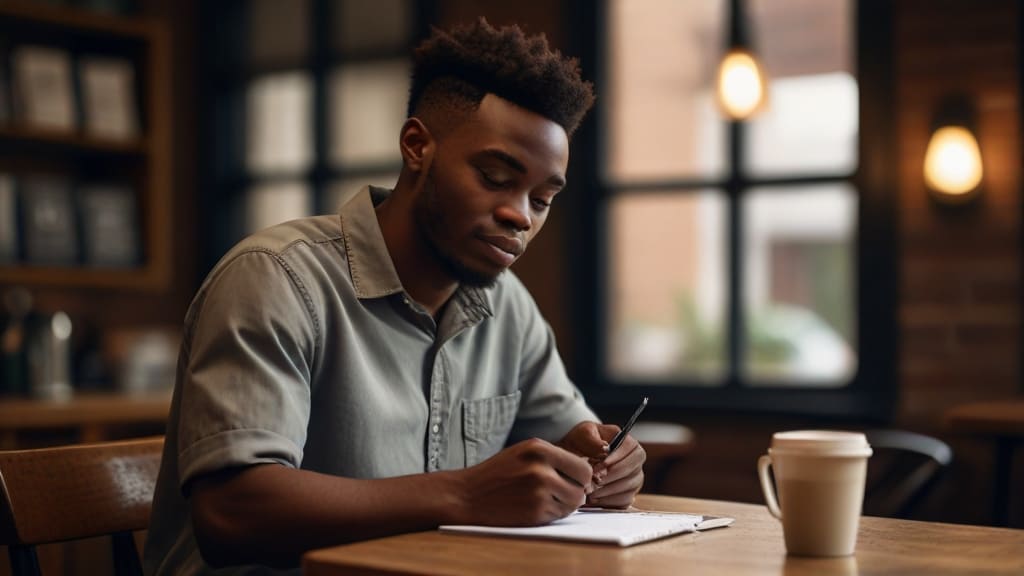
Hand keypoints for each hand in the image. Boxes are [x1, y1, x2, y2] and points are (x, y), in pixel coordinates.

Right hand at [455, 438, 593, 525]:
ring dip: (564, 505)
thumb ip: (553, 458)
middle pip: (583, 486)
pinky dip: (551, 514)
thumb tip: (587, 472)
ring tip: (543, 499)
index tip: (572, 481)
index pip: (582, 466)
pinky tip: (533, 508)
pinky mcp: (534, 512)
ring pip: (574, 503)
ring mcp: (538, 491)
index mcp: (539, 448)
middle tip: (560, 493)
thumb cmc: (497, 474)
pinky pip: (559, 516)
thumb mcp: (524, 453)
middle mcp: (541, 468)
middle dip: (576, 491)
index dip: (580, 477)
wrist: (467, 496)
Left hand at [559, 421, 645, 508]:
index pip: (633, 451)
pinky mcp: (627, 495)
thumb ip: (592, 440)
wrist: (573, 460)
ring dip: (607, 491)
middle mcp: (634, 461)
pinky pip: (623, 501)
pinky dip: (607, 501)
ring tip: (590, 489)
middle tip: (594, 479)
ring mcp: (633, 479)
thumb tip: (605, 447)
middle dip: (611, 477)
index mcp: (627, 442)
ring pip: (628, 488)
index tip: (601, 465)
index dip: (618, 460)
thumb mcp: (582, 435)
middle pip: (632, 471)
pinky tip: (594, 497)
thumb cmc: (580, 444)